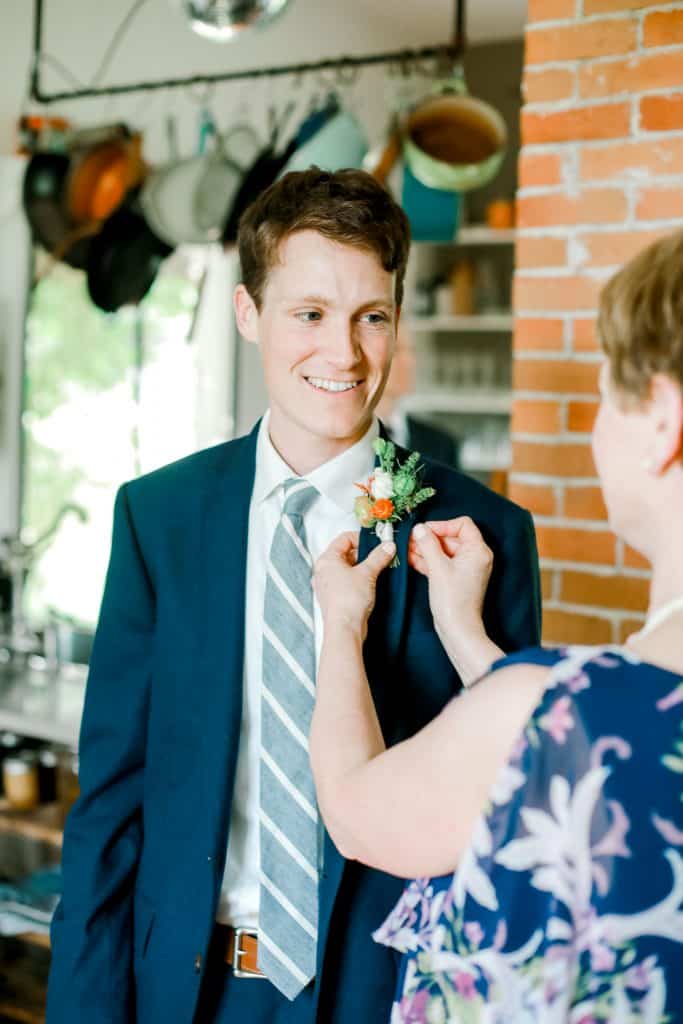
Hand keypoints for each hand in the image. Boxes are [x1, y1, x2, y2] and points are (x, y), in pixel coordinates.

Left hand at [314, 532, 395, 637]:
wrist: (344, 629)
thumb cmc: (348, 601)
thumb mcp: (367, 573)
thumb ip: (378, 557)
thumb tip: (387, 546)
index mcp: (326, 560)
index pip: (344, 539)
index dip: (362, 538)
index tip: (376, 542)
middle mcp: (324, 571)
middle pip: (346, 553)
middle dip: (365, 554)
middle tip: (381, 556)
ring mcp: (328, 585)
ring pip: (348, 568)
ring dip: (364, 567)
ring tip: (379, 569)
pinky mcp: (335, 597)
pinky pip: (348, 581)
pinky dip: (360, 579)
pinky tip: (372, 583)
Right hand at [409, 518, 497, 684]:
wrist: (458, 629)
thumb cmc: (453, 599)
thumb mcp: (438, 567)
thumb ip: (428, 544)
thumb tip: (419, 529)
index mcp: (477, 550)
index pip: (463, 525)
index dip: (442, 525)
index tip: (425, 531)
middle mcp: (475, 557)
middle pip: (451, 537)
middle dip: (429, 538)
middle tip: (409, 539)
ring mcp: (466, 568)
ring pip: (444, 551)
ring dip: (426, 549)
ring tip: (406, 549)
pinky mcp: (457, 578)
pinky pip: (443, 563)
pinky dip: (429, 560)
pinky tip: (411, 559)